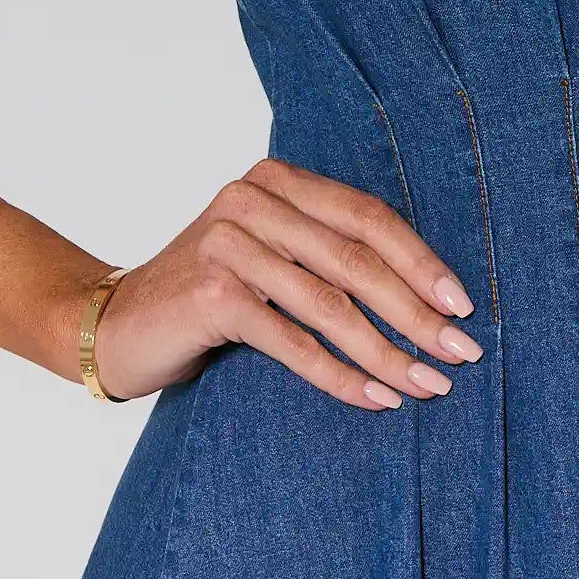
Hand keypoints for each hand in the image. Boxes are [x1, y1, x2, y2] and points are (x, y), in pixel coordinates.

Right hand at [82, 157, 484, 408]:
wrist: (116, 322)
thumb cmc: (210, 292)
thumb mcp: (270, 253)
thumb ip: (325, 251)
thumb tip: (426, 294)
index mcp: (278, 180)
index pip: (367, 216)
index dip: (420, 260)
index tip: (463, 303)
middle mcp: (254, 200)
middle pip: (358, 259)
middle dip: (417, 311)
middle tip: (461, 350)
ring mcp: (231, 243)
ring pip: (331, 305)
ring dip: (388, 351)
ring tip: (428, 384)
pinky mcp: (214, 292)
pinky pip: (294, 341)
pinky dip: (341, 374)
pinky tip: (376, 397)